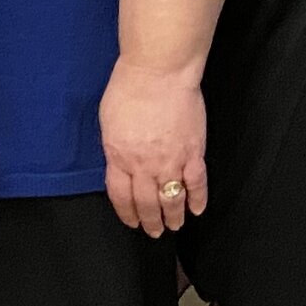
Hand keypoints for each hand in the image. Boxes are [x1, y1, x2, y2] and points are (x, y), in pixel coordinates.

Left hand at [99, 60, 206, 236]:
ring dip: (173, 217)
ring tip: (174, 226)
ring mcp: (171, 161)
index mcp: (120, 157)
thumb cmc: (129, 88)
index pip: (121, 196)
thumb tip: (120, 160)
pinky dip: (197, 200)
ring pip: (172, 200)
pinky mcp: (193, 153)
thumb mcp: (108, 121)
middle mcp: (144, 166)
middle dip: (150, 222)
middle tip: (154, 232)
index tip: (132, 221)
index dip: (127, 213)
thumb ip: (115, 147)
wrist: (158, 73)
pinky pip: (197, 184)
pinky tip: (197, 209)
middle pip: (147, 204)